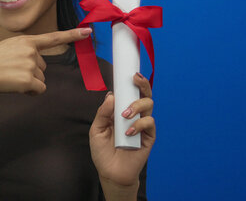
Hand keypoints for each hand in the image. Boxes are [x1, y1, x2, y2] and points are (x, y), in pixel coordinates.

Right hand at [0, 28, 91, 117]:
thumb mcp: (8, 49)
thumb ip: (25, 52)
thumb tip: (37, 69)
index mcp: (26, 41)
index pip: (53, 37)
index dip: (72, 35)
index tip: (88, 31)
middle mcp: (31, 51)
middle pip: (43, 68)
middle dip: (31, 73)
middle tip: (11, 72)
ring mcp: (31, 65)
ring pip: (41, 80)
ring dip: (28, 83)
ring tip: (10, 78)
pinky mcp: (29, 79)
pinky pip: (38, 90)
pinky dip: (29, 92)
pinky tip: (14, 86)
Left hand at [89, 72, 155, 189]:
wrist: (110, 172)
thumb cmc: (103, 151)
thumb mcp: (97, 129)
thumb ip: (103, 112)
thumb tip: (112, 96)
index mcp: (121, 110)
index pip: (129, 92)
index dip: (132, 81)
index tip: (130, 72)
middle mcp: (134, 114)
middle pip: (143, 94)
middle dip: (142, 84)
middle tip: (135, 79)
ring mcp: (142, 125)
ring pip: (148, 105)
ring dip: (136, 106)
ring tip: (124, 115)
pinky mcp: (149, 137)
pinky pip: (149, 123)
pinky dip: (139, 124)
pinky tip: (129, 132)